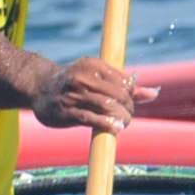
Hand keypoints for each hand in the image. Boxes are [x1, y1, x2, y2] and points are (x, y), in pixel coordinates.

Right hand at [29, 57, 153, 133]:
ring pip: (108, 107)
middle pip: (118, 95)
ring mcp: (73, 95)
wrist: (40, 88)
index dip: (132, 96)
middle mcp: (82, 77)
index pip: (124, 82)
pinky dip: (107, 125)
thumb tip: (154, 93)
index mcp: (93, 64)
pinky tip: (115, 129)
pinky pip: (92, 119)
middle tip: (127, 117)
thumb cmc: (75, 83)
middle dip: (128, 108)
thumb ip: (125, 85)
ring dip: (121, 119)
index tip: (129, 105)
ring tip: (123, 124)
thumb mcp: (98, 77)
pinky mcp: (66, 112)